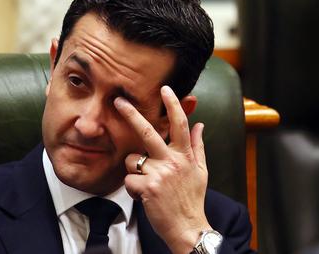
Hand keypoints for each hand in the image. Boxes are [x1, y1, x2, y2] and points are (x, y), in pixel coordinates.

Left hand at [114, 85, 210, 253]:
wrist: (188, 228)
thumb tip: (200, 125)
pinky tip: (144, 196)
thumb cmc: (192, 199)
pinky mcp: (147, 188)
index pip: (180, 124)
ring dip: (134, 170)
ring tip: (146, 183)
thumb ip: (198, 146)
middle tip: (118, 101)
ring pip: (132, 159)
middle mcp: (172, 161)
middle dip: (131, 114)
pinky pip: (128, 179)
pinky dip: (132, 188)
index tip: (165, 89)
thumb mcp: (201, 171)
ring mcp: (159, 174)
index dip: (173, 104)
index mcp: (185, 155)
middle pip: (147, 132)